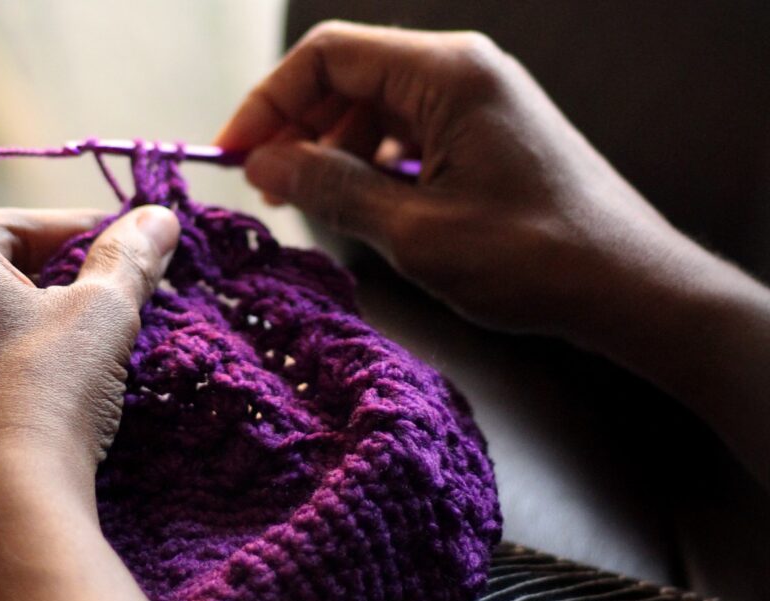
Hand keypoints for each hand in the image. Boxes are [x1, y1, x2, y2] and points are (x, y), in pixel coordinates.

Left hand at [0, 76, 179, 516]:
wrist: (4, 512)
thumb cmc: (42, 395)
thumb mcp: (100, 316)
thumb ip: (131, 259)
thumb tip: (162, 219)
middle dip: (49, 242)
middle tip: (122, 256)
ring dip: (34, 289)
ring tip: (104, 310)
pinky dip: (9, 331)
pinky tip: (64, 358)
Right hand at [215, 21, 690, 340]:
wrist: (626, 285)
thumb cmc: (532, 258)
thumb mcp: (414, 231)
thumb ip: (331, 189)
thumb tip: (265, 163)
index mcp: (446, 73)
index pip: (328, 56)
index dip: (269, 102)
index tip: (233, 154)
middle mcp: (463, 69)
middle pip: (350, 75)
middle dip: (298, 127)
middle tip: (267, 188)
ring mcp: (479, 99)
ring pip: (377, 105)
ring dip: (334, 149)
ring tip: (308, 203)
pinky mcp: (488, 131)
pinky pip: (411, 130)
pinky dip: (374, 162)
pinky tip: (362, 204)